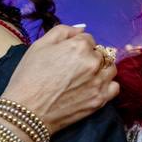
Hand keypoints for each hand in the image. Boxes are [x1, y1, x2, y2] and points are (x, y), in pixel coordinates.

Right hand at [0, 24, 118, 132]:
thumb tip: (82, 29)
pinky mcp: (100, 100)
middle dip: (89, 57)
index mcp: (79, 46)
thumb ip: (63, 31)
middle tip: (74, 68)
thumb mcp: (39, 45)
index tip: (67, 56)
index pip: (88, 39)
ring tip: (85, 77)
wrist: (26, 111)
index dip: (77, 46)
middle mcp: (93, 62)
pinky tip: (94, 87)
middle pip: (100, 53)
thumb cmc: (29, 76)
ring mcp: (99, 82)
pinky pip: (115, 87)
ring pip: (110, 68)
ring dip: (101, 69)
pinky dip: (107, 85)